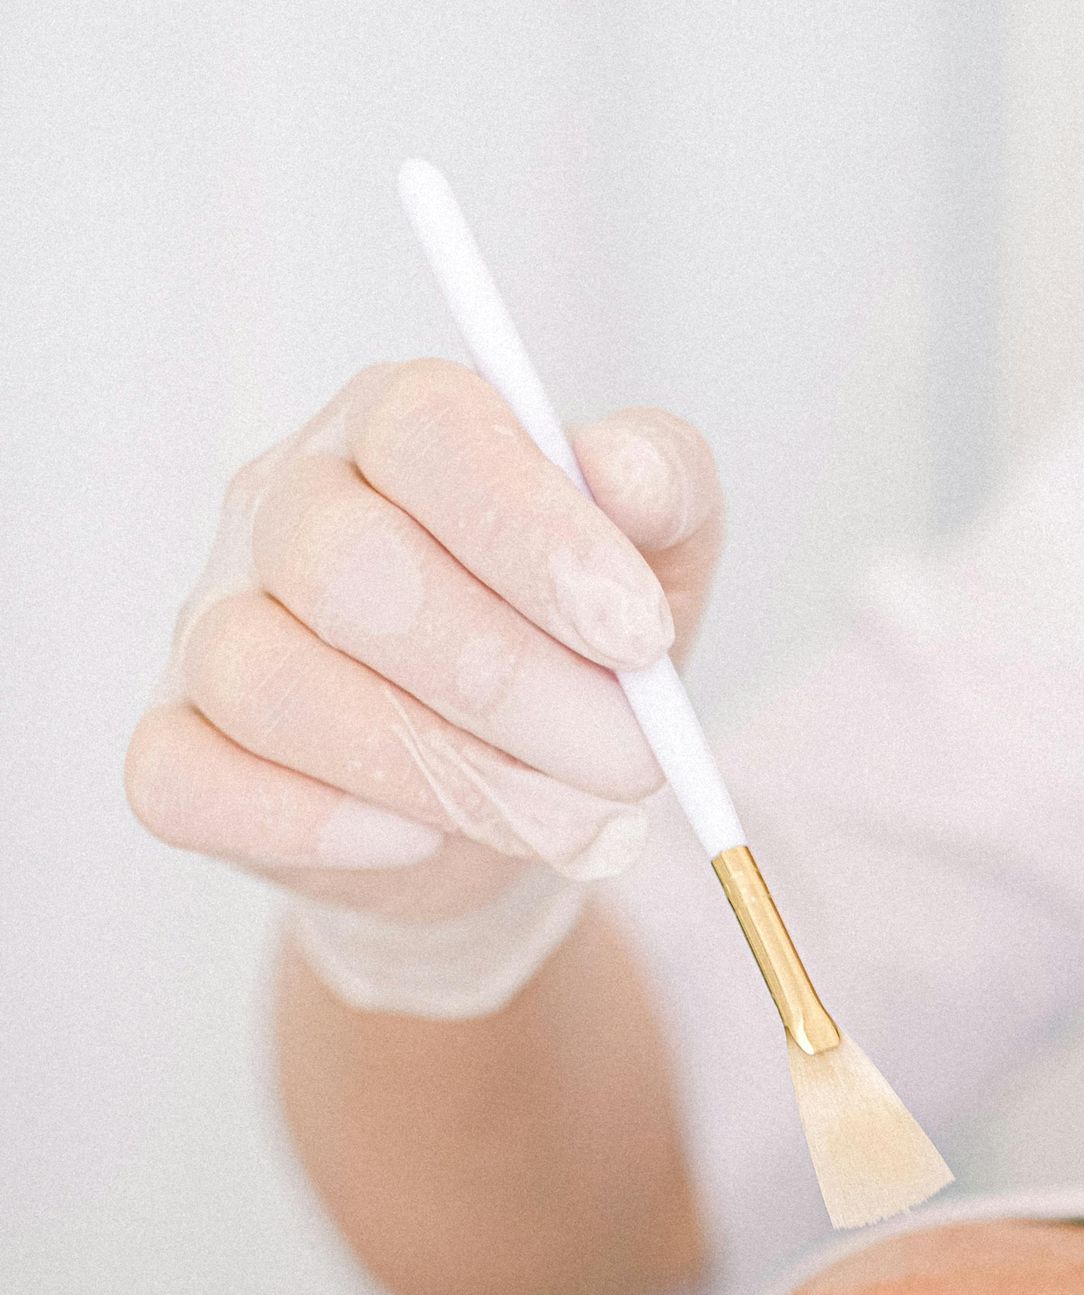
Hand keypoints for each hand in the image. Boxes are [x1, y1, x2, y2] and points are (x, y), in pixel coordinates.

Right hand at [125, 360, 724, 925]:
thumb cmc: (573, 651)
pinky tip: (416, 840)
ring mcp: (215, 624)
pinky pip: (189, 781)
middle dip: (509, 685)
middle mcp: (282, 505)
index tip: (639, 638)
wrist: (508, 794)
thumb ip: (661, 488)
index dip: (536, 537)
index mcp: (392, 426)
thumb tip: (623, 470)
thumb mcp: (656, 559)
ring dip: (436, 772)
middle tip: (628, 765)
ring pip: (273, 683)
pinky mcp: (183, 744)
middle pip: (349, 568)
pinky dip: (308, 822)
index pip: (429, 432)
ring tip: (564, 825)